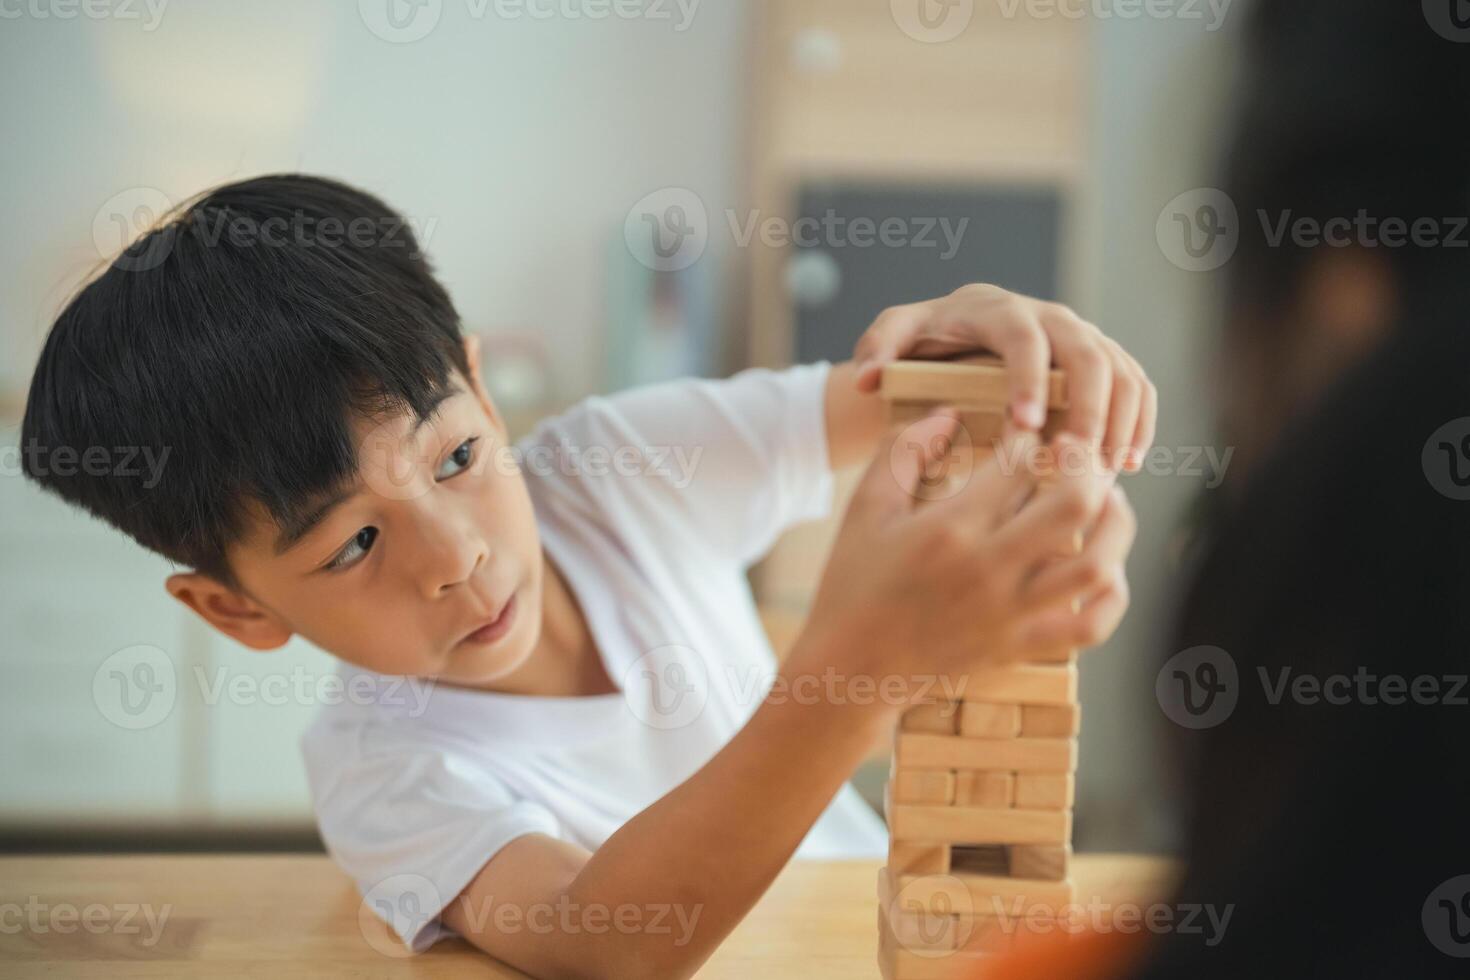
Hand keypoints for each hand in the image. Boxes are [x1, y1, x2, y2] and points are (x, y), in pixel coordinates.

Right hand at [794, 411, 1132, 707]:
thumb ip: (904, 452)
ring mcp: (1010, 613)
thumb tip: (949, 413)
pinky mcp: (1020, 645)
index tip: (1025, 431)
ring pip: (1096, 565)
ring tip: (1106, 502)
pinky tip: (1105, 568)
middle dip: (1086, 466)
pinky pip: (1090, 624)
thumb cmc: (854, 584)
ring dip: (1114, 525)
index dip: (1030, 434)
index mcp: (949, 529)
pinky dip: (1112, 595)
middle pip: (1076, 504)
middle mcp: (988, 569)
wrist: (851, 669)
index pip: (1018, 462)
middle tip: (1077, 455)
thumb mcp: (865, 509)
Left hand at [850, 284, 1156, 472]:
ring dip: (1121, 419)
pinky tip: (1128, 462)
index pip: (1022, 338)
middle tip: (1079, 460)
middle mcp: (1049, 316)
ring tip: (1108, 470)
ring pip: (1120, 369)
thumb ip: (877, 351)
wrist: (958, 337)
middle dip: (1089, 407)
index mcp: (997, 310)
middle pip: (1086, 353)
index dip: (1028, 378)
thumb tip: (867, 379)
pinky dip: (1140, 419)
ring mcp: (1082, 336)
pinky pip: (1136, 383)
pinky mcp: (1104, 358)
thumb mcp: (893, 341)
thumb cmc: (924, 344)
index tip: (1025, 425)